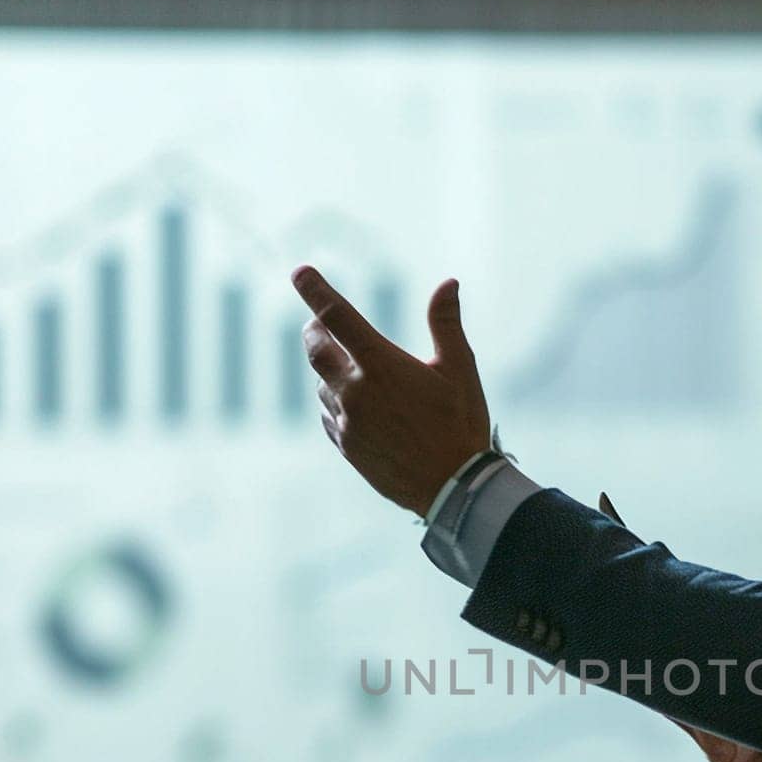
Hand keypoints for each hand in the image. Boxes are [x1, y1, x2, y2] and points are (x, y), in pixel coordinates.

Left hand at [291, 266, 491, 515]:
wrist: (454, 489)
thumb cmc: (461, 425)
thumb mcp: (460, 369)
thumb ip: (446, 323)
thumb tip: (448, 283)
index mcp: (381, 365)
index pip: (337, 315)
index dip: (315, 290)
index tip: (299, 272)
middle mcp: (356, 391)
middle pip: (315, 348)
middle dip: (314, 329)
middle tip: (320, 322)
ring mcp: (347, 422)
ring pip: (322, 385)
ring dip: (330, 371)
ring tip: (352, 370)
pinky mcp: (347, 447)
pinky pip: (329, 416)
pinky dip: (334, 402)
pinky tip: (354, 405)